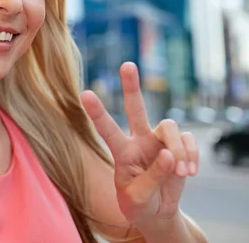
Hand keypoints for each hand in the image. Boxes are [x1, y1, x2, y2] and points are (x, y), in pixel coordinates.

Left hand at [81, 62, 198, 226]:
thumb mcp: (139, 198)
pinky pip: (188, 140)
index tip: (85, 93)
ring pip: (169, 126)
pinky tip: (189, 173)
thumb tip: (170, 155)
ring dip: (179, 150)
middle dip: (131, 86)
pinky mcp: (178, 146)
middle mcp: (138, 140)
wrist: (157, 213)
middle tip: (126, 64)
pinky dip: (192, 156)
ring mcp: (158, 141)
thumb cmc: (139, 204)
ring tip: (182, 172)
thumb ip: (153, 177)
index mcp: (121, 152)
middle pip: (135, 108)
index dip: (97, 112)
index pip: (107, 129)